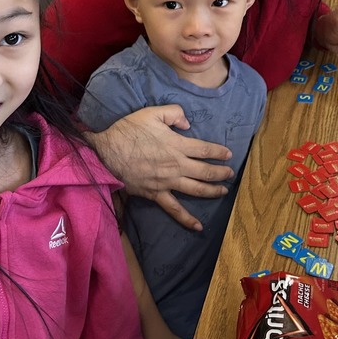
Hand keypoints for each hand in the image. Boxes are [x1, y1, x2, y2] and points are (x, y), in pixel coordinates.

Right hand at [86, 105, 232, 230]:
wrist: (106, 152)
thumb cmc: (128, 131)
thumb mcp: (152, 112)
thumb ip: (174, 113)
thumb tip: (188, 123)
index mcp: (178, 145)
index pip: (206, 150)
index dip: (219, 152)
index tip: (228, 154)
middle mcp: (177, 165)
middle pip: (206, 172)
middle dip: (221, 173)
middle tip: (230, 174)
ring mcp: (168, 182)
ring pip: (196, 190)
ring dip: (212, 191)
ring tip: (223, 191)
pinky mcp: (156, 194)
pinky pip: (174, 209)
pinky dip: (187, 219)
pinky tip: (198, 226)